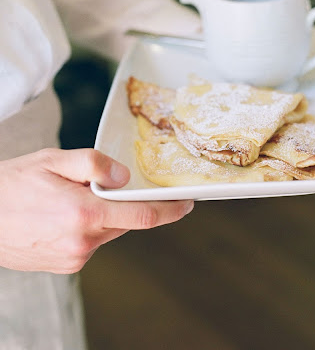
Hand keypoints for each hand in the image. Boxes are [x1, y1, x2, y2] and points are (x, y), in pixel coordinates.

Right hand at [0, 148, 193, 273]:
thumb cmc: (14, 184)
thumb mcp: (53, 160)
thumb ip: (94, 164)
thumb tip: (124, 177)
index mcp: (83, 214)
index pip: (142, 215)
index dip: (170, 210)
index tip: (187, 203)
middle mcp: (82, 242)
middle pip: (125, 221)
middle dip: (126, 203)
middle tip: (112, 184)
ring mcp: (73, 258)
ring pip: (108, 231)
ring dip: (104, 214)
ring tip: (74, 197)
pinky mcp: (65, 266)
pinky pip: (92, 242)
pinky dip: (90, 226)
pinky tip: (65, 214)